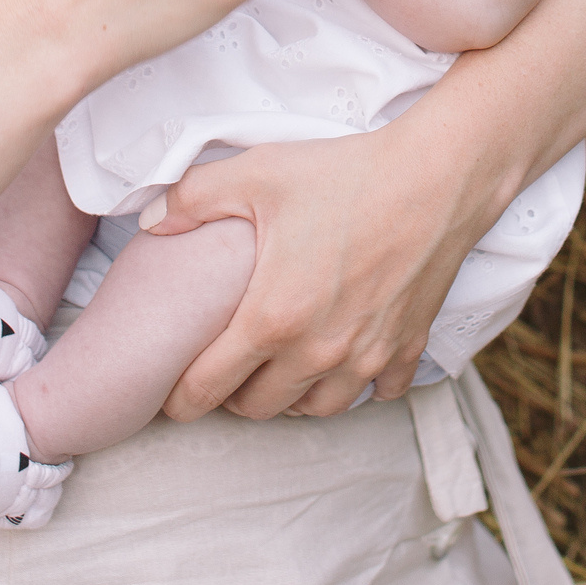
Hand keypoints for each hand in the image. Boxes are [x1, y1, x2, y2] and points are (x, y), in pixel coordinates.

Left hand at [142, 125, 496, 418]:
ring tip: (278, 368)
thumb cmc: (345, 174)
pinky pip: (375, 394)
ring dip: (291, 397)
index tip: (172, 390)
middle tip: (224, 368)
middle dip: (232, 396)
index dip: (180, 396)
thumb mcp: (255, 174)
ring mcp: (366, 357)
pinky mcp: (406, 348)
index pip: (207, 390)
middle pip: (258, 408)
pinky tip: (345, 358)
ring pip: (315, 410)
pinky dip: (355, 385)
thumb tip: (149, 222)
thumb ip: (189, 199)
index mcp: (271, 320)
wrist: (436, 176)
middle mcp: (317, 354)